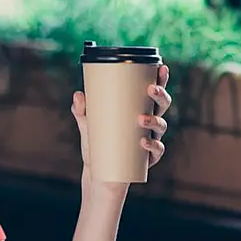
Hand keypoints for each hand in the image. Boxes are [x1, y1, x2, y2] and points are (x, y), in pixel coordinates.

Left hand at [72, 64, 172, 186]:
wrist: (97, 173)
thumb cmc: (96, 143)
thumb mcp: (87, 124)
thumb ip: (81, 110)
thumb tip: (78, 94)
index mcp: (139, 109)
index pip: (153, 92)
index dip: (161, 79)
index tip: (162, 68)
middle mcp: (149, 123)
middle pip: (162, 105)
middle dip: (161, 95)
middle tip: (150, 89)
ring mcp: (151, 140)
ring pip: (161, 126)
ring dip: (155, 120)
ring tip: (141, 119)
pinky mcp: (148, 158)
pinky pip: (157, 150)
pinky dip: (153, 146)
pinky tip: (144, 143)